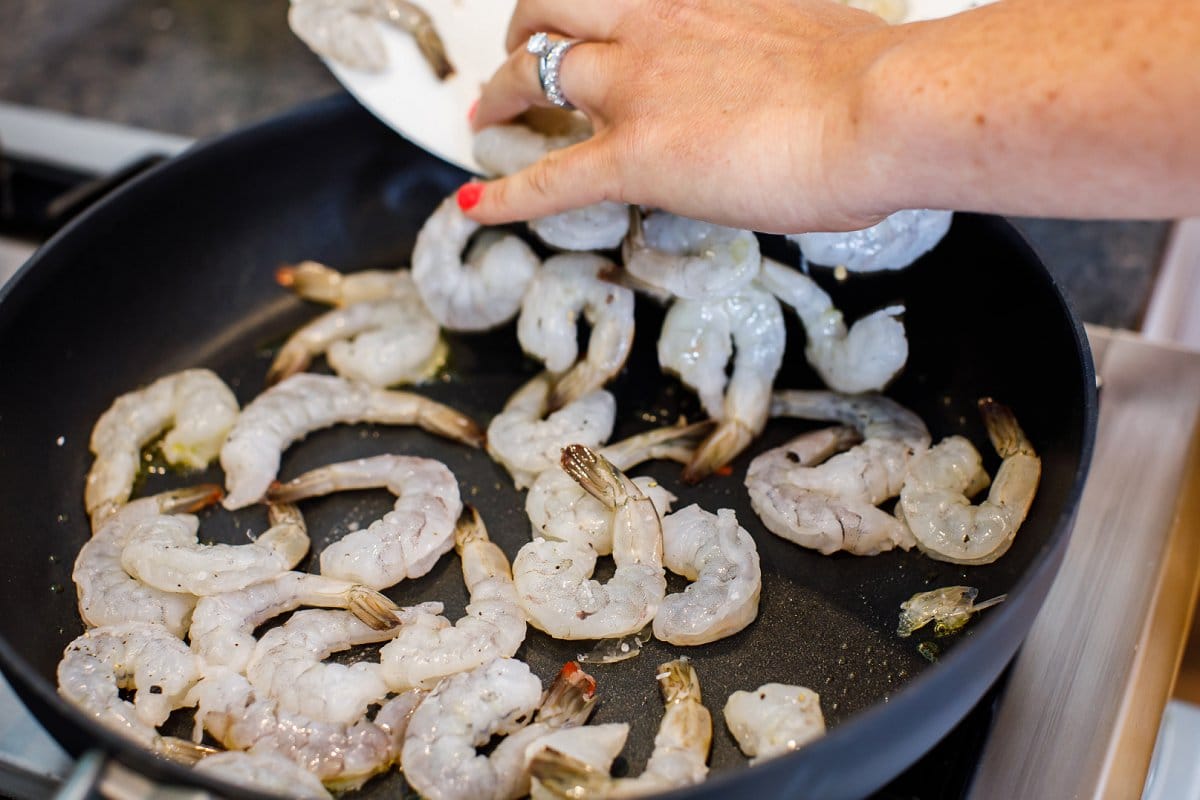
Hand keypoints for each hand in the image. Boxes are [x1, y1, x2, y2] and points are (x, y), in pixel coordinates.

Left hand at [463, 0, 901, 233]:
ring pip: (534, 75)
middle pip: (552, 6)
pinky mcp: (634, 158)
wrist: (877, 108)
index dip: (578, 8)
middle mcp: (650, 23)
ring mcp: (635, 89)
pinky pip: (550, 177)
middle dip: (522, 30)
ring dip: (499, 94)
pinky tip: (476, 206)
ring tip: (482, 116)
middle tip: (514, 56)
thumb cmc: (866, 77)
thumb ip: (756, 42)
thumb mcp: (799, 28)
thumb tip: (760, 74)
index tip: (570, 22)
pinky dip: (508, 194)